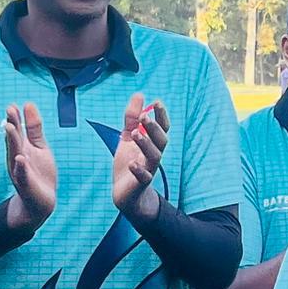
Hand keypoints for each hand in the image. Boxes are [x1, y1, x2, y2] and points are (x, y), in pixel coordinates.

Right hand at [3, 102, 57, 232]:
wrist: (41, 201)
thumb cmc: (39, 171)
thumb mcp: (39, 146)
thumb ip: (34, 128)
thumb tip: (28, 104)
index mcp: (21, 147)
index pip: (17, 130)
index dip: (15, 118)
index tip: (13, 105)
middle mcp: (17, 157)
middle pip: (14, 139)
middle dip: (12, 124)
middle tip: (9, 110)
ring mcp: (20, 171)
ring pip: (15, 154)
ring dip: (12, 141)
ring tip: (10, 127)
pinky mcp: (25, 184)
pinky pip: (22, 175)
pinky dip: (21, 167)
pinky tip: (20, 159)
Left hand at [112, 95, 167, 213]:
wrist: (125, 194)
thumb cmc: (129, 164)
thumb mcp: (128, 138)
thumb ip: (132, 118)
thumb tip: (139, 94)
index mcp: (153, 144)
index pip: (162, 128)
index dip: (161, 116)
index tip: (157, 102)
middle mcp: (153, 156)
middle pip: (161, 141)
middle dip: (154, 128)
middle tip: (144, 116)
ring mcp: (148, 170)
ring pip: (154, 157)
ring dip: (146, 144)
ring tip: (135, 134)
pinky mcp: (139, 184)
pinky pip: (144, 177)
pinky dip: (139, 170)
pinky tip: (132, 163)